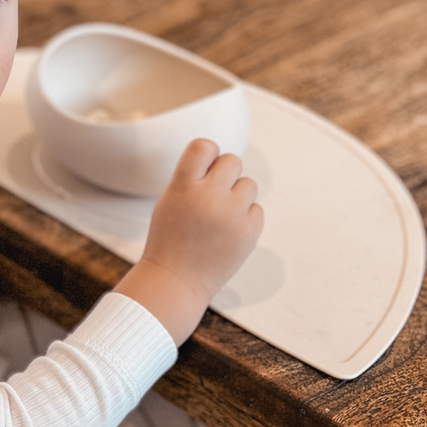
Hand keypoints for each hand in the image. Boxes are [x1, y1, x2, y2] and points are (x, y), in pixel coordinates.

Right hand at [115, 139, 262, 344]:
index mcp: (182, 186)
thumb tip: (221, 160)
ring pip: (248, 184)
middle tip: (212, 197)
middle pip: (232, 161)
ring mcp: (231, 214)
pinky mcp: (249, 231)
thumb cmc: (170, 241)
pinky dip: (244, 218)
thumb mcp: (169, 201)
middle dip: (225, 175)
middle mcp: (208, 196)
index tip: (203, 169)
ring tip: (219, 218)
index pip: (204, 146)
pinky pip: (256, 209)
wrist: (176, 281)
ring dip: (236, 196)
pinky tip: (227, 233)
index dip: (207, 155)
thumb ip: (192, 178)